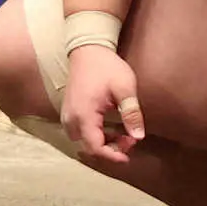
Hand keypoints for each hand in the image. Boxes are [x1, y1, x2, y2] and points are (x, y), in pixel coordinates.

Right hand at [59, 45, 145, 164]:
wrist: (87, 49)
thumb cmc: (107, 67)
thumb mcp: (124, 88)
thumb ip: (131, 112)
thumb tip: (139, 136)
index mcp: (84, 115)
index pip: (95, 147)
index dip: (112, 156)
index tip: (128, 156)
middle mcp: (71, 119)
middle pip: (89, 147)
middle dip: (111, 149)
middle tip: (130, 140)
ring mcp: (67, 115)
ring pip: (84, 141)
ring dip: (104, 143)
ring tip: (124, 135)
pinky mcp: (69, 111)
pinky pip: (81, 132)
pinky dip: (96, 135)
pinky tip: (111, 128)